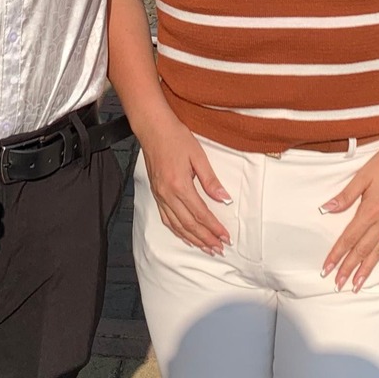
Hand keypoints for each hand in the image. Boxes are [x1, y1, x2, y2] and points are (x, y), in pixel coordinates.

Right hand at [143, 117, 230, 253]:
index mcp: (180, 185)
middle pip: (189, 224)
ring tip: (207, 248)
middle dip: (206, 238)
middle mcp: (167, 194)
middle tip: (220, 248)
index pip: (200, 213)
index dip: (214, 228)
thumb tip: (225, 199)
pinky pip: (166, 219)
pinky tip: (186, 236)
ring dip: (193, 239)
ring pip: (177, 225)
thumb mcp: (198, 156)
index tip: (226, 237)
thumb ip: (211, 181)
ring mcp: (160, 196)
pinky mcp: (156, 194)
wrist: (152, 129)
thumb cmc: (176, 138)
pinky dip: (178, 231)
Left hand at [321, 136, 378, 289]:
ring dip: (368, 269)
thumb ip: (345, 196)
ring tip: (358, 285)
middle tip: (337, 285)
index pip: (349, 238)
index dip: (336, 255)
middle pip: (362, 250)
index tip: (326, 269)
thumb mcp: (363, 176)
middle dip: (348, 268)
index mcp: (369, 211)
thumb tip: (326, 209)